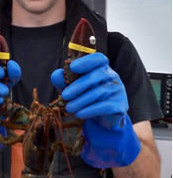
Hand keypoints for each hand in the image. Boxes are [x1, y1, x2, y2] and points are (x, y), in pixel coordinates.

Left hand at [51, 52, 140, 167]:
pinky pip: (105, 106)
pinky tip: (79, 114)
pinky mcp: (120, 105)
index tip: (72, 67)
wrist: (101, 119)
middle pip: (96, 76)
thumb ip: (64, 80)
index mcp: (101, 67)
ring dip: (81, 101)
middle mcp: (112, 76)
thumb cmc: (85, 98)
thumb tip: (56, 74)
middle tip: (64, 96)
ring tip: (69, 108)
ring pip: (99, 92)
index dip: (86, 61)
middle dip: (78, 86)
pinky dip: (90, 110)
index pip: (98, 59)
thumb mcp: (72, 88)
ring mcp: (118, 90)